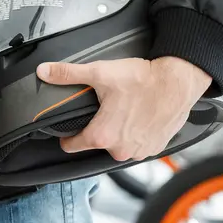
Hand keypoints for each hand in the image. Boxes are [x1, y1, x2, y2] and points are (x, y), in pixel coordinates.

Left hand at [35, 57, 211, 160]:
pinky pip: (136, 146)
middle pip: (96, 144)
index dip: (66, 136)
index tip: (68, 129)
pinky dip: (135, 135)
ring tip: (121, 112)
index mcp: (102, 136)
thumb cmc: (142, 80)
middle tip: (103, 110)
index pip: (71, 146)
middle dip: (97, 129)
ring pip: (117, 145)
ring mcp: (139, 151)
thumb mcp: (99, 73)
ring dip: (117, 133)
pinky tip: (137, 118)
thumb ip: (68, 74)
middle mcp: (121, 150)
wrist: (178, 82)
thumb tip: (44, 71)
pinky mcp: (155, 149)